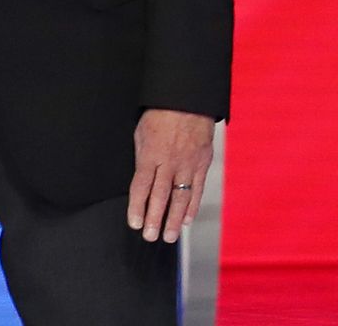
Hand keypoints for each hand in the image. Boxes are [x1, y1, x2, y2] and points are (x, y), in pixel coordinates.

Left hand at [128, 108, 214, 242]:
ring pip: (180, 197)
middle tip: (151, 237)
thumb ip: (141, 157)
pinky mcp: (203, 164)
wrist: (188, 101)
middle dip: (155, 219)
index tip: (135, 223)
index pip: (142, 187)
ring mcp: (188, 165)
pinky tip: (186, 220)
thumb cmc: (160, 115)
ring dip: (174, 219)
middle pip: (161, 196)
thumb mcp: (141, 133)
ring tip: (169, 236)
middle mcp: (170, 163)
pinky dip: (192, 206)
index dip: (137, 207)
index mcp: (150, 155)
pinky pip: (197, 189)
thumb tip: (140, 179)